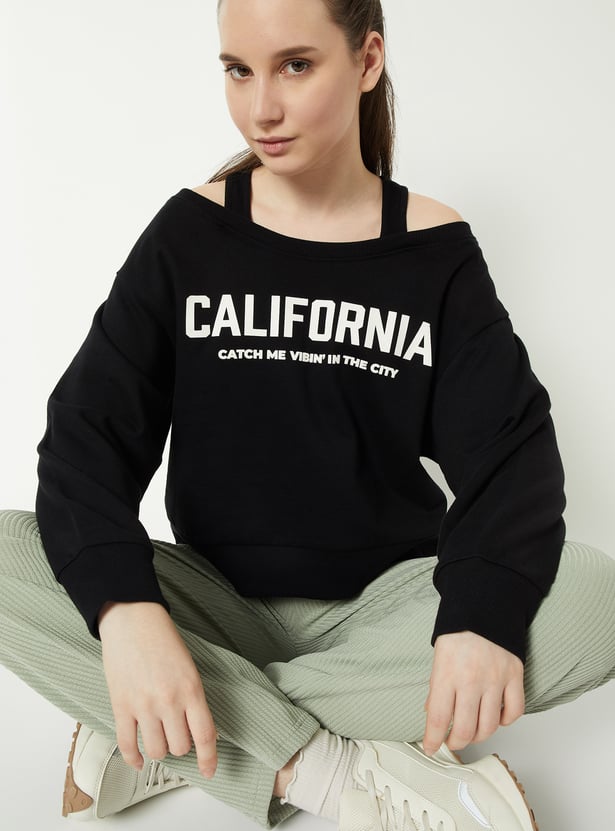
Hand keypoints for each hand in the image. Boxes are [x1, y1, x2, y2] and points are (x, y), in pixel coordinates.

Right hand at [99, 601, 217, 777]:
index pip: (205, 735)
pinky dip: (134, 758)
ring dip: (160, 749)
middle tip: (178, 733)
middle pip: (180, 747)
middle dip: (182, 744)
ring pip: (157, 750)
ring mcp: (143, 706)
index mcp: (191, 688)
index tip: (209, 770)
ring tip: (159, 737)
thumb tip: (202, 731)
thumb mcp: (189, 667)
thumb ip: (194, 698)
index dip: (208, 758)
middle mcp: (169, 701)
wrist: (132, 619)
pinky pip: (127, 745)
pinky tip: (139, 759)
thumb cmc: (163, 639)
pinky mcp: (120, 706)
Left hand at [422, 630, 523, 755]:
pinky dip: (506, 721)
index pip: (438, 718)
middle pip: (465, 729)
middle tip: (452, 741)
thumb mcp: (439, 656)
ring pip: (490, 725)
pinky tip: (496, 717)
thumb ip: (436, 687)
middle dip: (456, 742)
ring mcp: (495, 680)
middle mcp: (471, 680)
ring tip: (472, 731)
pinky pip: (514, 711)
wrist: (485, 606)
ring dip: (479, 735)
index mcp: (447, 673)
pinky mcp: (515, 676)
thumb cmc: (459, 630)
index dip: (433, 738)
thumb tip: (433, 715)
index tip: (430, 746)